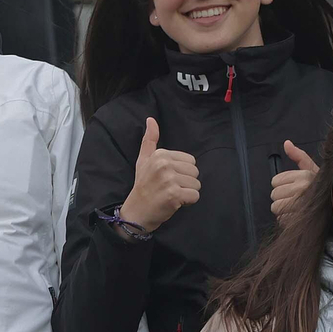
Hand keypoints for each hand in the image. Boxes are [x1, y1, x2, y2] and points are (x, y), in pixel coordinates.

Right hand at [119, 118, 199, 232]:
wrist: (136, 212)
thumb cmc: (142, 186)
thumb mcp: (143, 160)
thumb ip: (149, 140)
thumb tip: (151, 119)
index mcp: (160, 154)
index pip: (190, 161)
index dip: (181, 172)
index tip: (166, 179)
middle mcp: (164, 164)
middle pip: (195, 172)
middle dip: (186, 182)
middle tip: (169, 188)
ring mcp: (169, 180)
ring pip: (196, 184)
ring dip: (187, 193)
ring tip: (171, 195)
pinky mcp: (174, 195)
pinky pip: (195, 196)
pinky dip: (188, 202)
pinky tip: (175, 203)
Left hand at [270, 139, 318, 217]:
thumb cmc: (322, 189)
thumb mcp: (312, 170)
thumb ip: (299, 156)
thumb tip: (286, 143)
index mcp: (304, 175)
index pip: (275, 181)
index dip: (281, 185)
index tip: (292, 188)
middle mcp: (303, 187)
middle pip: (274, 194)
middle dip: (281, 197)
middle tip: (293, 199)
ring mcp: (301, 203)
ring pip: (275, 207)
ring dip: (282, 209)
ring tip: (295, 207)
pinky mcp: (299, 218)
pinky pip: (281, 219)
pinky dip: (286, 219)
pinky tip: (296, 216)